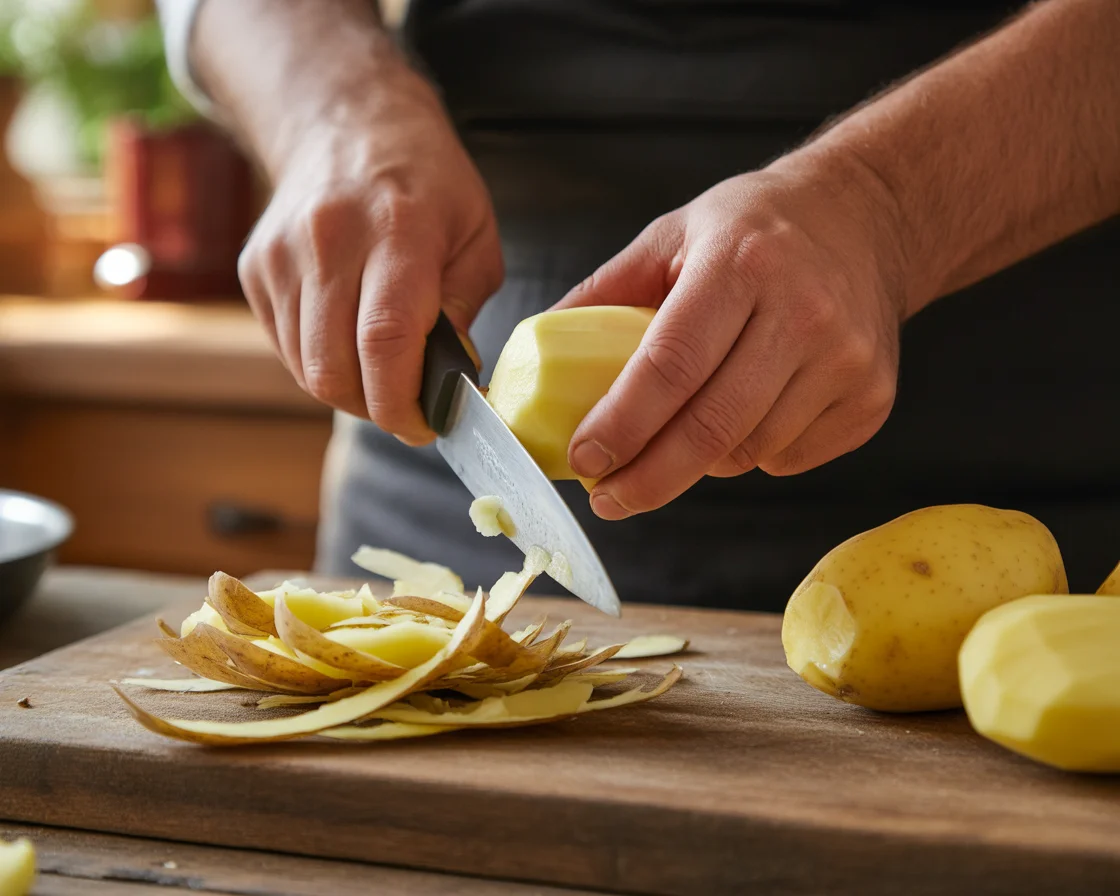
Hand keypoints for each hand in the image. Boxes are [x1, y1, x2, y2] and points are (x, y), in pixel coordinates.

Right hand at [237, 63, 502, 443]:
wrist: (347, 123)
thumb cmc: (427, 184)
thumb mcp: (476, 237)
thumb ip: (464, 311)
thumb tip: (447, 381)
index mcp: (397, 231)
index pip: (386, 341)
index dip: (403, 402)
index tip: (425, 425)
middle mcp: (328, 241)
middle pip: (334, 369)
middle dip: (376, 408)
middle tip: (408, 409)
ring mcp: (281, 256)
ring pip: (306, 368)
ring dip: (349, 391)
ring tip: (383, 373)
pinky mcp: (255, 269)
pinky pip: (286, 348)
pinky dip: (321, 364)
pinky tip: (350, 342)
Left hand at [554, 150, 907, 519]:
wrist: (866, 221)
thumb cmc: (755, 229)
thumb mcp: (673, 235)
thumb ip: (605, 292)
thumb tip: (538, 354)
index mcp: (740, 263)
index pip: (670, 365)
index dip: (621, 424)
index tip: (584, 459)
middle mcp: (802, 311)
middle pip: (712, 427)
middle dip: (647, 478)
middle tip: (607, 497)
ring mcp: (846, 360)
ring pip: (749, 452)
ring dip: (699, 462)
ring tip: (680, 436)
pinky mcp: (871, 398)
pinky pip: (788, 459)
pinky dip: (751, 455)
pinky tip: (745, 416)